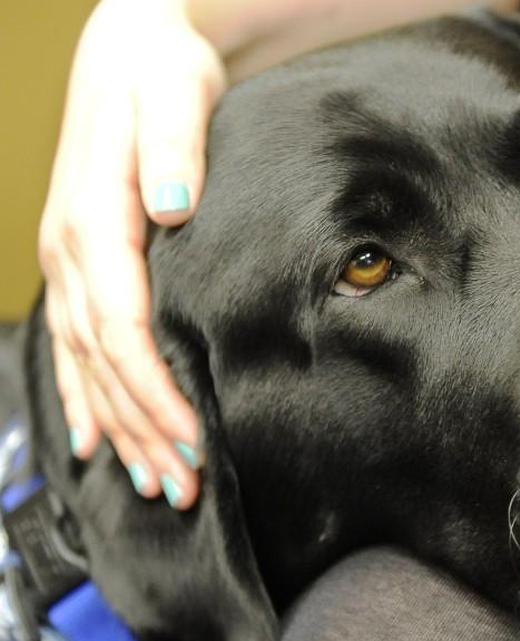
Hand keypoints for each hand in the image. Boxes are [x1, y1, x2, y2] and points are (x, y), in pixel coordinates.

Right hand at [38, 0, 224, 508]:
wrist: (131, 51)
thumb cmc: (161, 72)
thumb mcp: (174, 92)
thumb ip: (172, 148)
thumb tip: (168, 206)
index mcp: (92, 219)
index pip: (120, 326)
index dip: (153, 389)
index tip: (192, 436)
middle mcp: (70, 250)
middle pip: (102, 361)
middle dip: (144, 428)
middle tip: (185, 486)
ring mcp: (68, 262)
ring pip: (85, 365)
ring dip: (119, 428)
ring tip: (155, 481)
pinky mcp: (80, 265)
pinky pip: (74, 346)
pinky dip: (87, 398)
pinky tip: (98, 440)